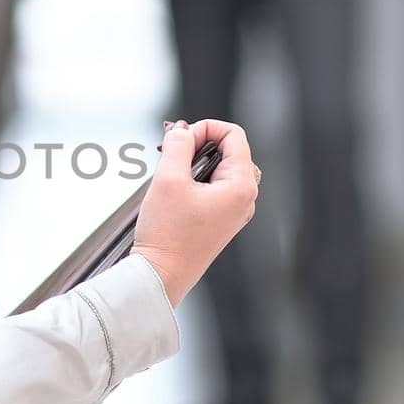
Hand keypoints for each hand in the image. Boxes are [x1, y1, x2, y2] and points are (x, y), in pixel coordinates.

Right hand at [132, 119, 258, 306]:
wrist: (160, 276)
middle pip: (227, 150)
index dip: (204, 128)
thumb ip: (178, 144)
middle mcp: (243, 199)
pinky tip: (173, 189)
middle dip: (197, 144)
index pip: (233, 135)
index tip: (178, 139)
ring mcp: (233, 211)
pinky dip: (193, 180)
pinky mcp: (219, 221)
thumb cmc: (167, 236)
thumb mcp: (168, 179)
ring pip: (218, 168)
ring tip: (168, 172)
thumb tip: (182, 130)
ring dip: (192, 162)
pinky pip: (212, 187)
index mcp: (241, 187)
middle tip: (169, 152)